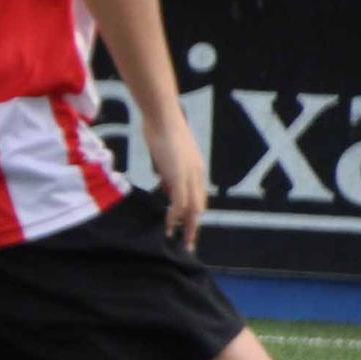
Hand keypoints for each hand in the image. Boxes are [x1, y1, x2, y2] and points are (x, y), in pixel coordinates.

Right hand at [144, 115, 206, 250]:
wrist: (162, 116)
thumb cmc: (161, 128)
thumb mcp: (166, 153)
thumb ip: (168, 170)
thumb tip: (164, 184)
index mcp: (196, 167)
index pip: (198, 196)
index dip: (193, 213)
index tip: (187, 226)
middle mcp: (197, 174)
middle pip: (199, 206)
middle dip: (194, 226)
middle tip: (189, 243)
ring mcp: (189, 176)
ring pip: (193, 209)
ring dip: (187, 228)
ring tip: (182, 243)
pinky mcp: (179, 177)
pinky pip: (179, 204)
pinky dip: (175, 218)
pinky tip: (169, 228)